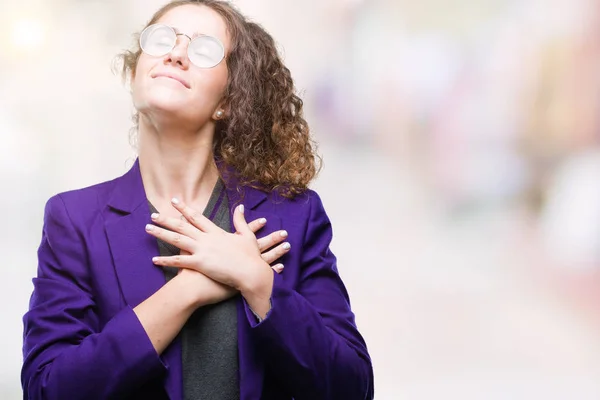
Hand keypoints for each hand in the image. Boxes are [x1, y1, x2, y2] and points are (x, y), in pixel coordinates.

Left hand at [145, 198, 289, 290]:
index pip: (197, 217)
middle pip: (183, 226)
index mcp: (217, 232)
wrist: (252, 272)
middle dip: (167, 219)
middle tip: (153, 214)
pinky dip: (166, 260)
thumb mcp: (247, 236)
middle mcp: (207, 238)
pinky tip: (154, 259)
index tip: (175, 201)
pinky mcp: (200, 264)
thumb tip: (240, 206)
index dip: (185, 209)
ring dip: (162, 233)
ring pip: (177, 239)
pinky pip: (179, 262)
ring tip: (148, 228)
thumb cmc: (251, 257)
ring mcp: (202, 250)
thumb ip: (241, 221)